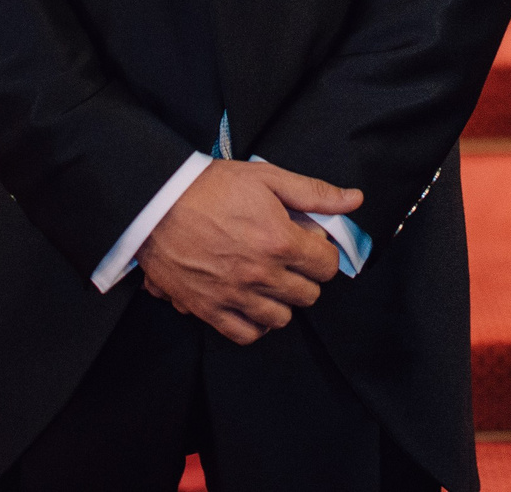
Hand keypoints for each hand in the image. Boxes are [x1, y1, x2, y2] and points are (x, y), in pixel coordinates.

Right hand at [137, 159, 361, 345]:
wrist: (156, 202)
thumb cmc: (210, 186)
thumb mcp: (266, 177)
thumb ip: (313, 192)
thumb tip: (354, 200)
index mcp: (280, 241)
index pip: (327, 266)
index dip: (323, 253)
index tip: (310, 245)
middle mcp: (261, 274)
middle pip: (308, 294)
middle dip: (305, 276)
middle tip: (290, 260)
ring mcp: (235, 295)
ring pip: (282, 317)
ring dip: (282, 300)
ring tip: (271, 281)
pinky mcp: (209, 308)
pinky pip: (246, 334)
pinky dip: (255, 324)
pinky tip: (253, 304)